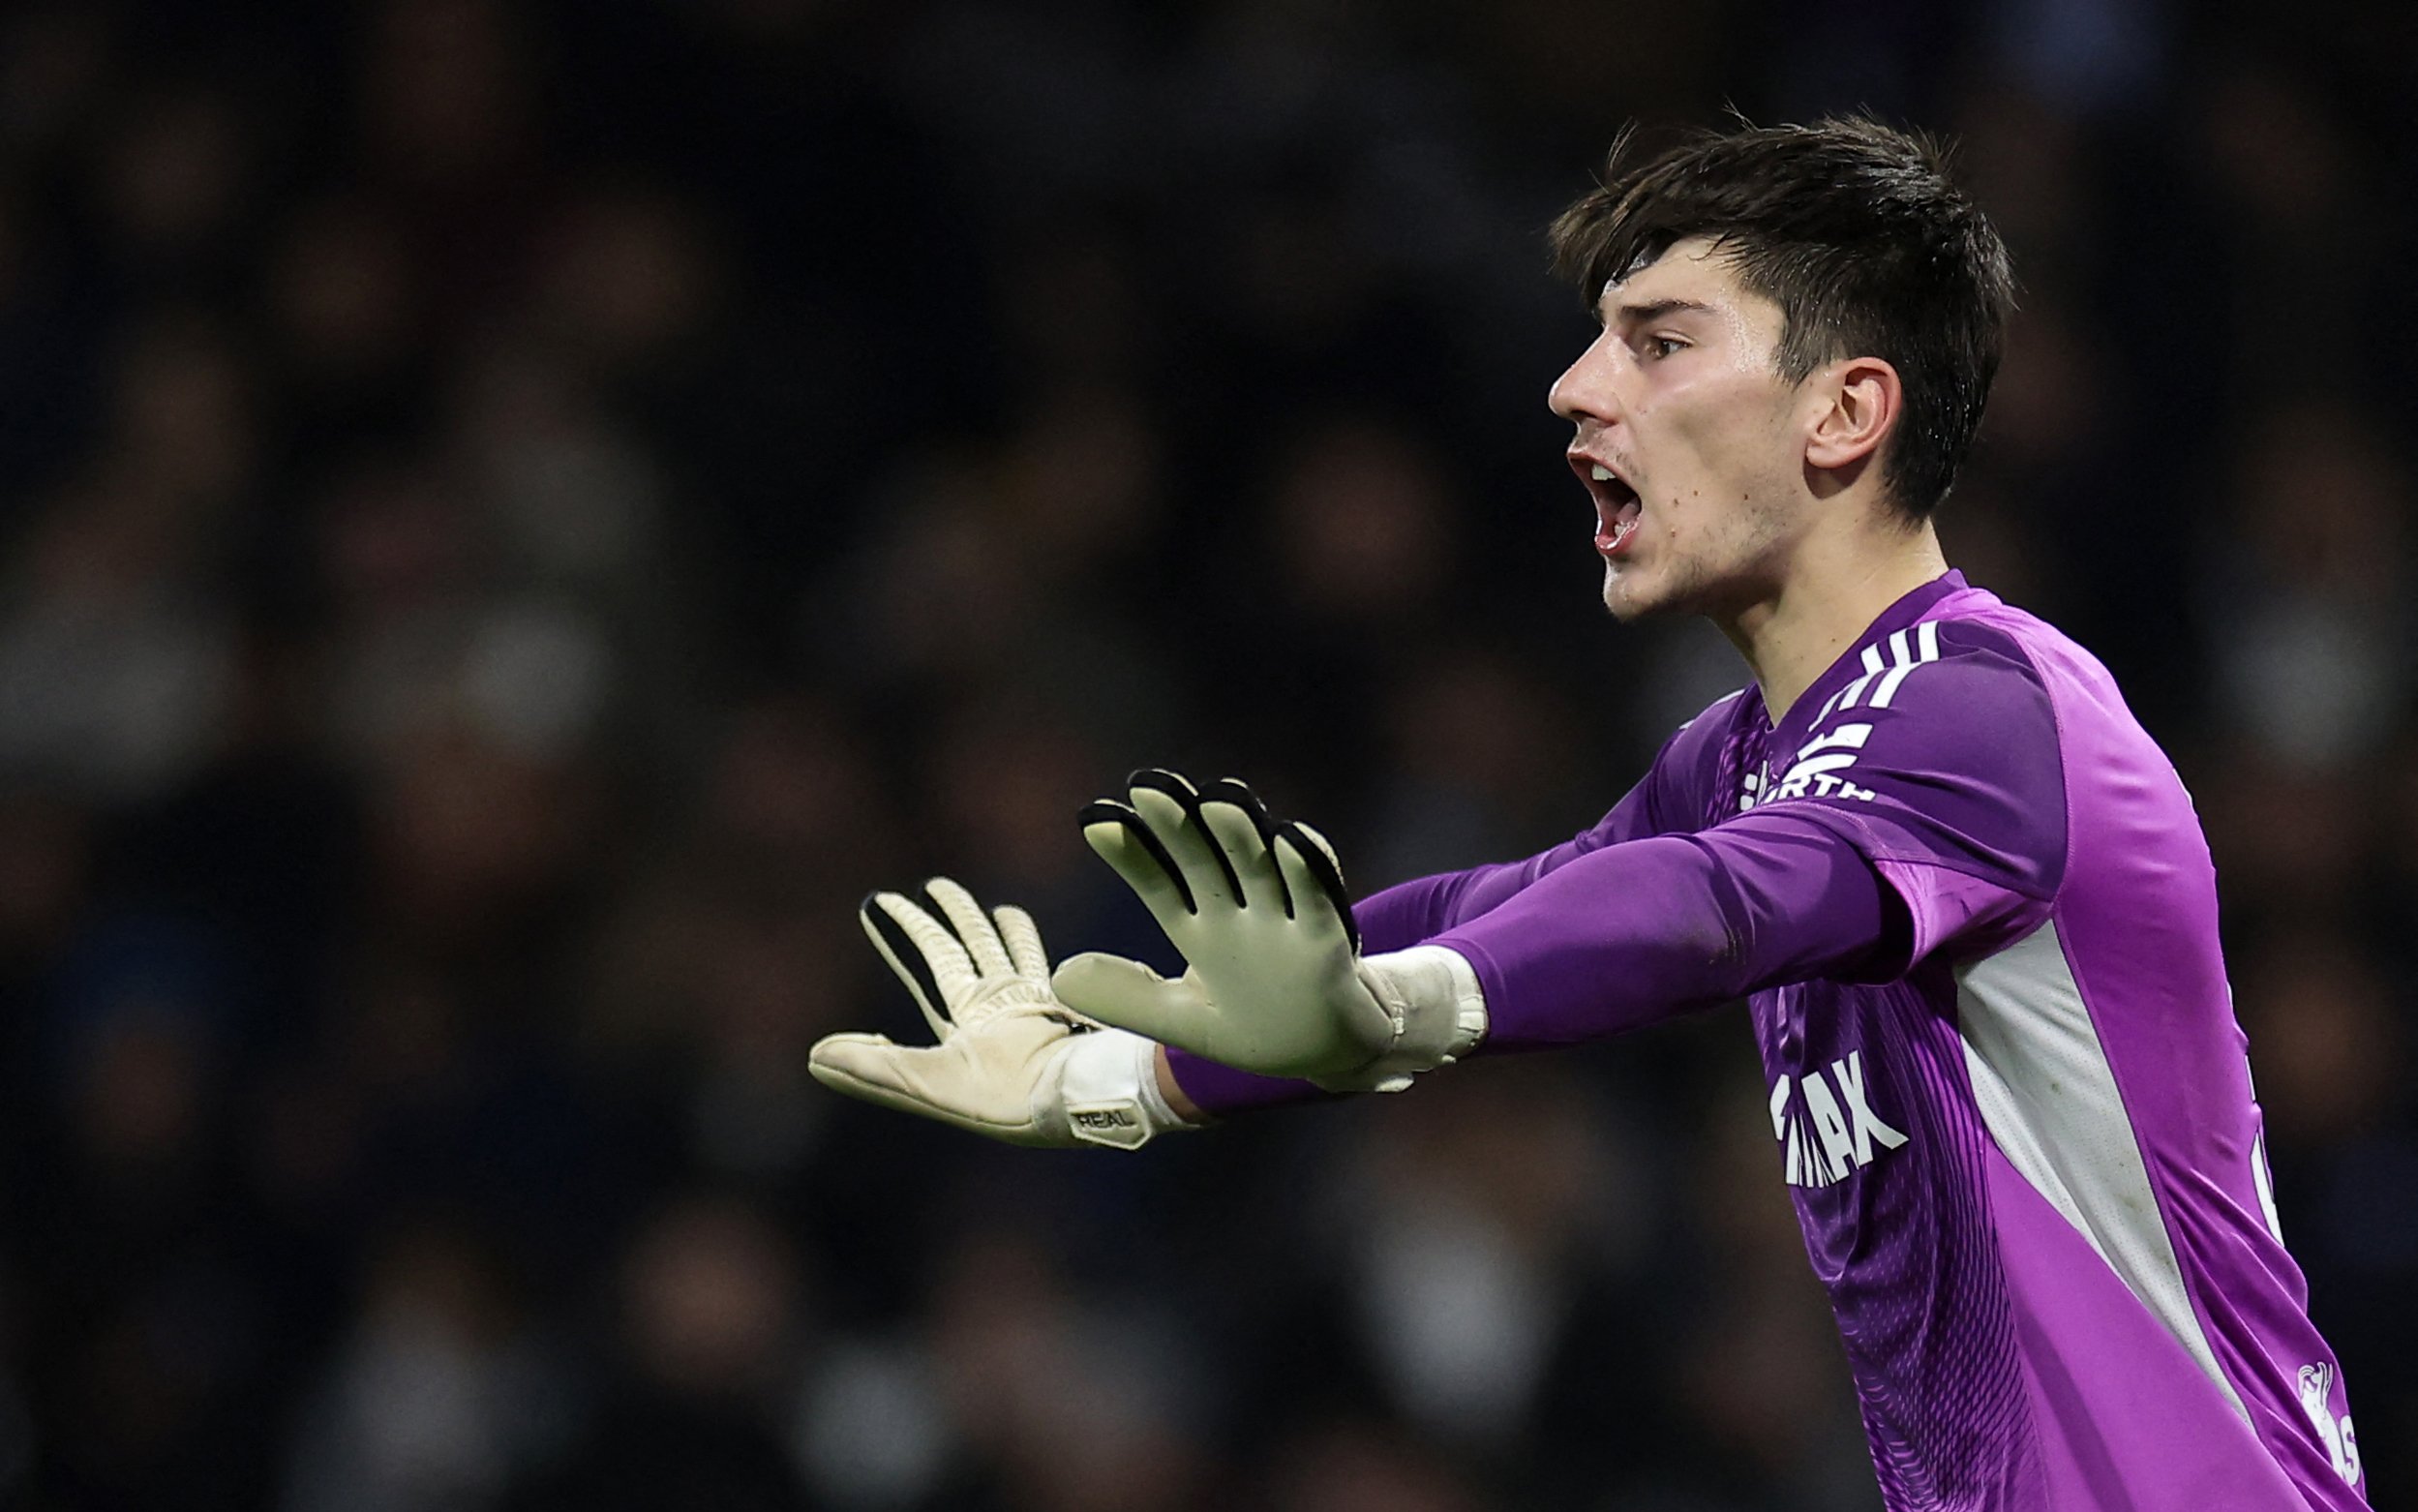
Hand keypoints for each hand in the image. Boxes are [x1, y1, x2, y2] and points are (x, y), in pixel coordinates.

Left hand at [809, 878, 1188, 1148]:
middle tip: (915, 890)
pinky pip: (1035, 958)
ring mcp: (1025, 1003)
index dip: (901, 937)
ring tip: (952, 893)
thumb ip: (870, 1069)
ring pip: (994, 947)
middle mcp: (990, 1012)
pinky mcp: (1057, 999)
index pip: (926, 965)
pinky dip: (1022, 937)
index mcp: (959, 1026)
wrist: (1071, 1100)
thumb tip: (813, 1056)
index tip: (878, 904)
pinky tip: (1011, 915)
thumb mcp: (921, 1084)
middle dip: (932, 921)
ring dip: (975, 920)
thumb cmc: (996, 1100)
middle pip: (956, 950)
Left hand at [1053, 772, 1484, 1089]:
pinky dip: (1305, 870)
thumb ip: (1128, 998)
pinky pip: (1317, 900)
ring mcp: (1283, 922)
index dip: (1130, 852)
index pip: (1159, 883)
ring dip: (1240, 835)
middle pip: (1205, 861)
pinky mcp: (1327, 941)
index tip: (1093, 817)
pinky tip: (1290, 839)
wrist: (1329, 1051)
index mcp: (1200, 929)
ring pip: (1259, 869)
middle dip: (1178, 825)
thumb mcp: (1182, 1020)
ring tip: (1217, 798)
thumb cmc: (1254, 1025)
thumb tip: (1061, 975)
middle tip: (1148, 784)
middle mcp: (1239, 914)